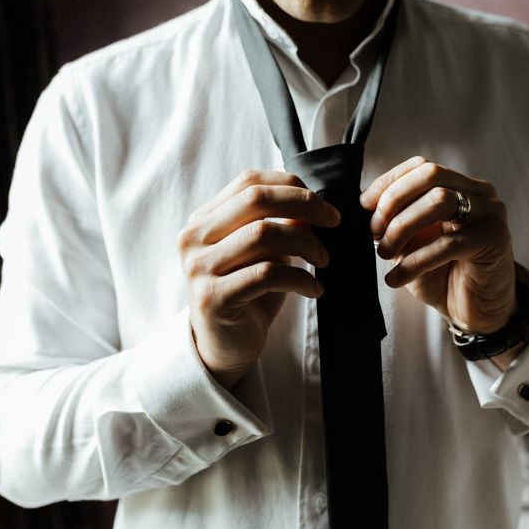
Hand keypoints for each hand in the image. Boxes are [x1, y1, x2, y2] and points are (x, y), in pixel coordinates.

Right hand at [178, 170, 339, 388]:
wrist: (226, 346)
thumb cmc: (249, 293)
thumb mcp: (264, 253)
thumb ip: (278, 224)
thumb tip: (312, 206)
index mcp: (204, 220)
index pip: (248, 182)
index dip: (291, 186)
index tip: (324, 206)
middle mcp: (194, 238)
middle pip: (255, 199)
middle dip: (303, 205)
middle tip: (334, 222)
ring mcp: (199, 268)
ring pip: (263, 234)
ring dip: (305, 243)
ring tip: (324, 260)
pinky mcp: (212, 297)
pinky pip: (266, 274)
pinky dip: (299, 278)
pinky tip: (314, 289)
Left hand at [360, 156, 515, 334]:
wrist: (476, 311)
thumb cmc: (443, 274)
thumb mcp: (413, 242)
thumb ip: (397, 220)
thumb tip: (367, 207)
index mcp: (459, 186)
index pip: (420, 166)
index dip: (388, 183)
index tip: (364, 207)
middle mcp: (479, 193)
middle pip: (430, 175)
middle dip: (394, 201)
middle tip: (374, 231)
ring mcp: (490, 213)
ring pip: (438, 201)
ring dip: (401, 227)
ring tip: (384, 253)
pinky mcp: (493, 240)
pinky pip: (446, 244)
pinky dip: (414, 261)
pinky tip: (395, 279)